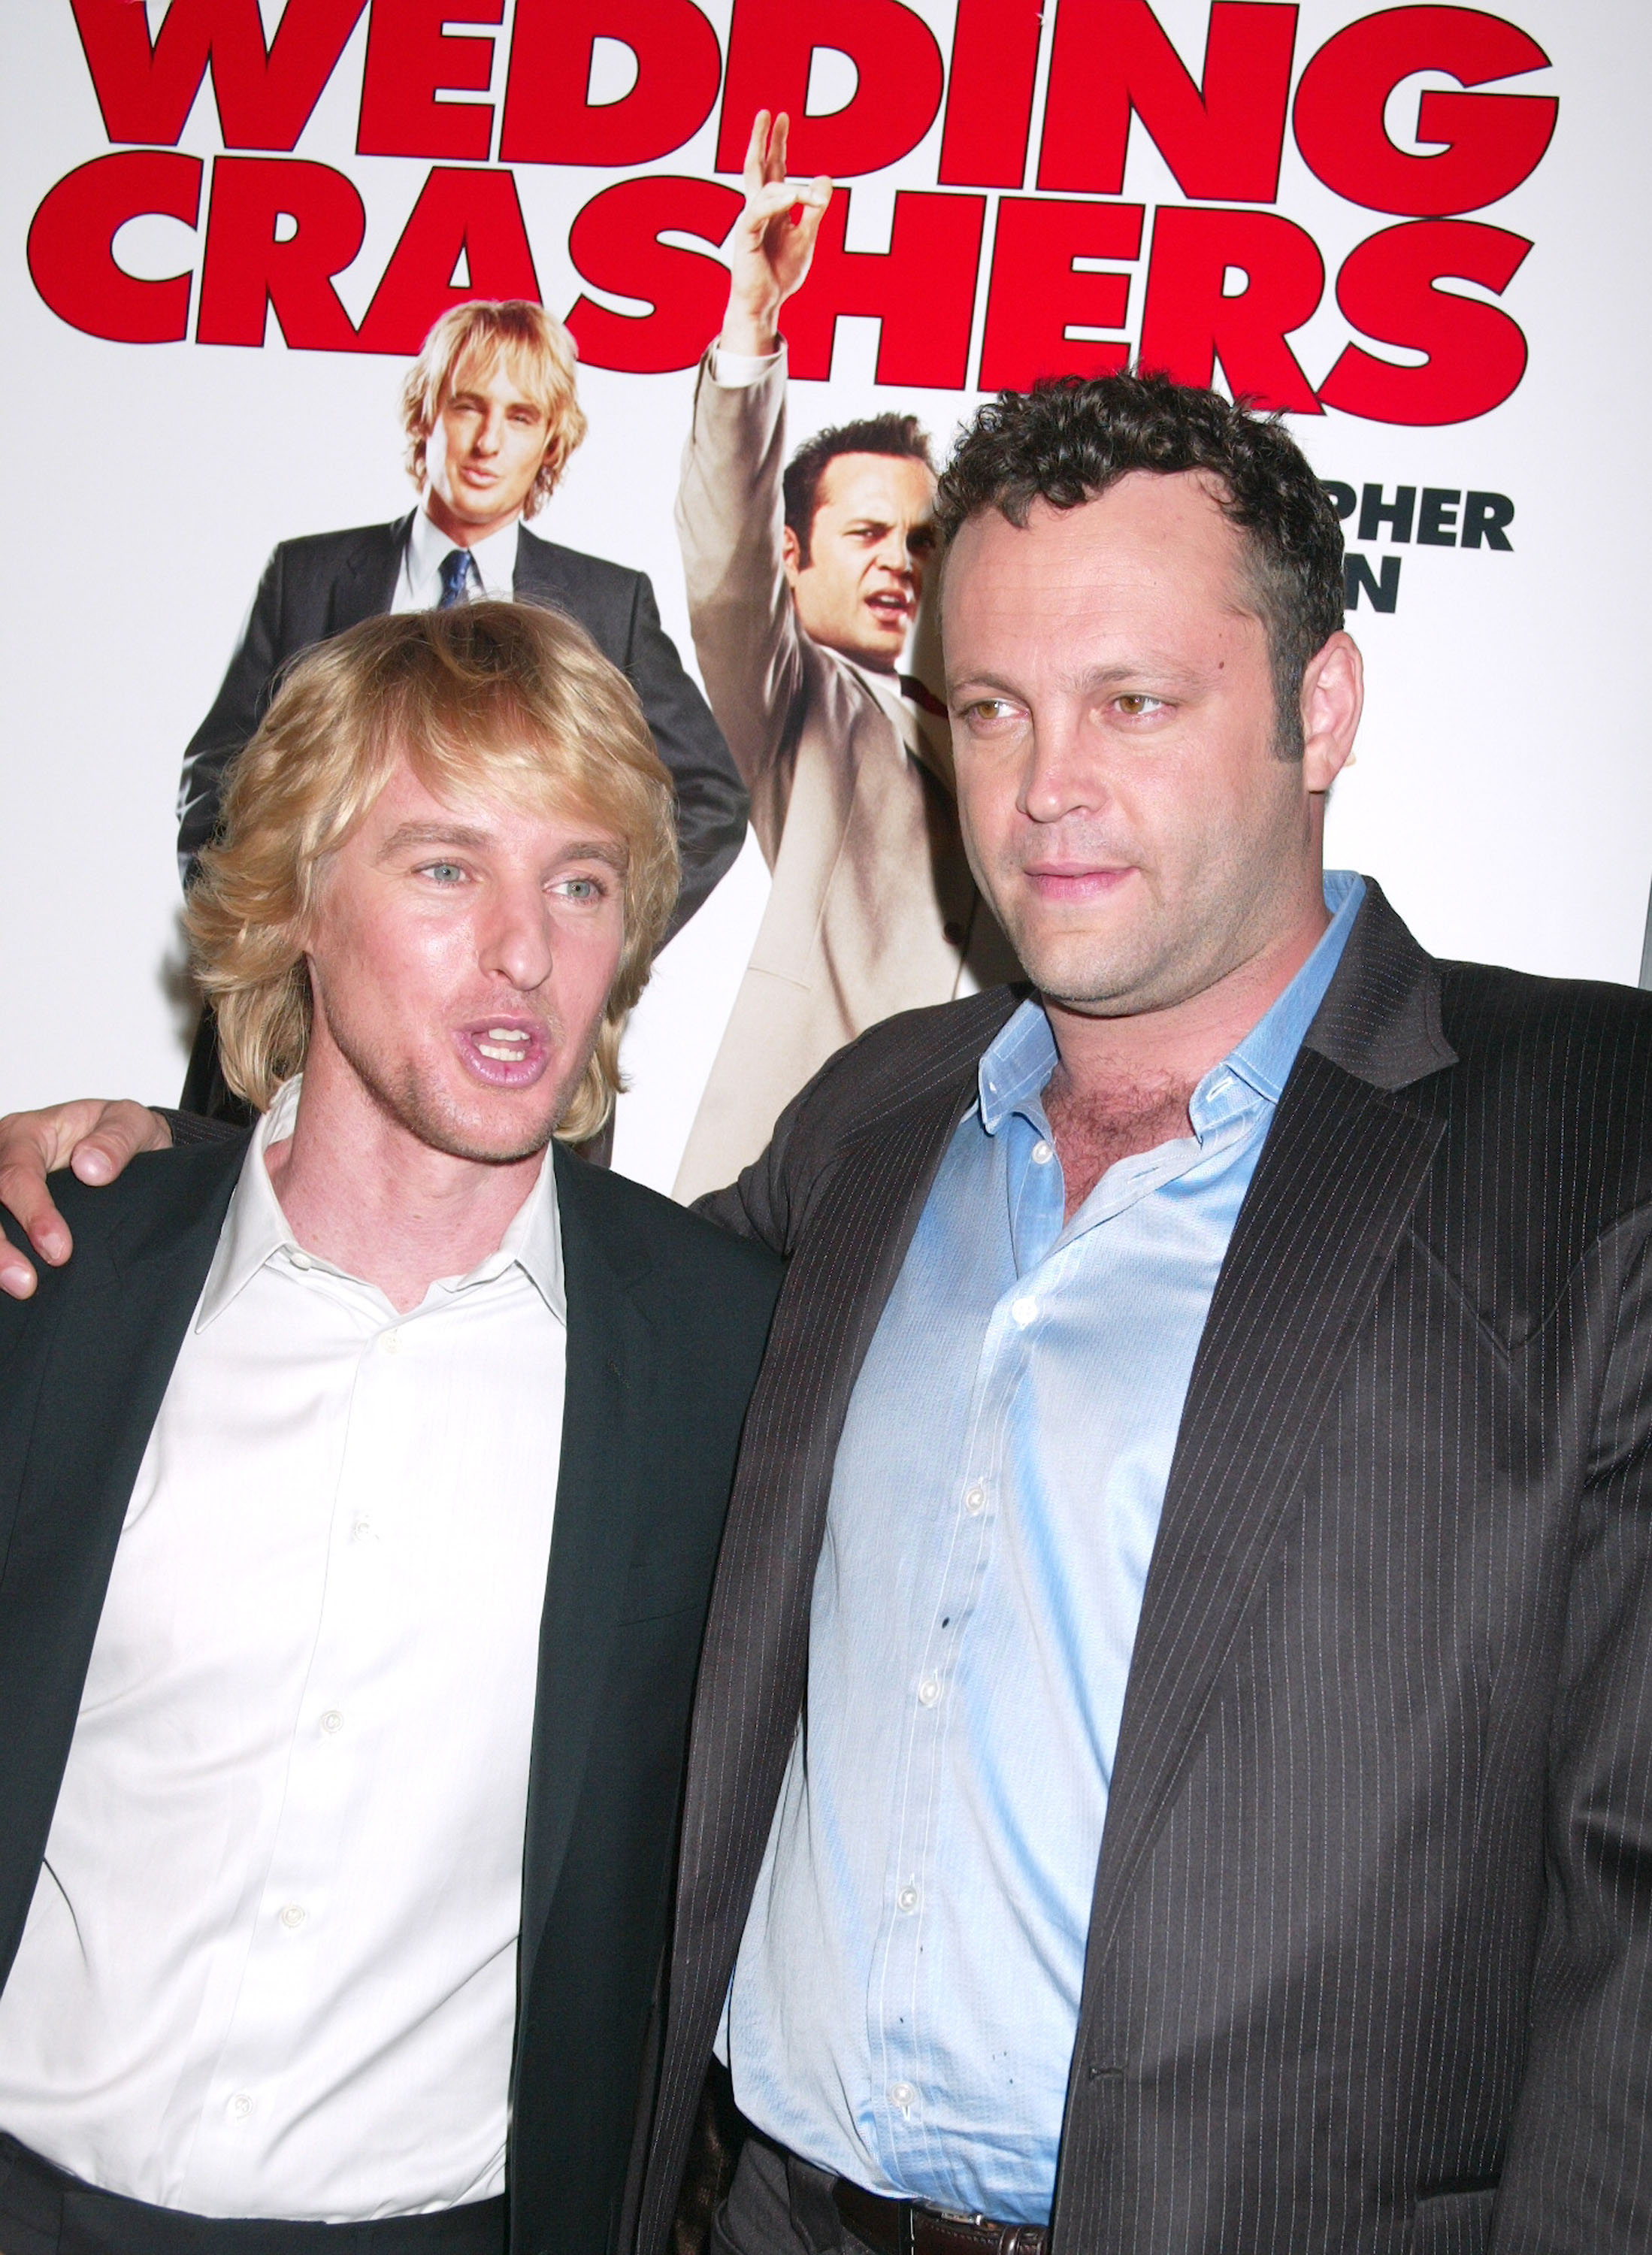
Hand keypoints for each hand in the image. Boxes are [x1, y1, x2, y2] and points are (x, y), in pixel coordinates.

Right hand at [0, 1100, 172, 1299]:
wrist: (127, 1147)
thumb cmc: (121, 1133)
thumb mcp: (132, 1123)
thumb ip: (116, 1140)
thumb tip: (90, 1168)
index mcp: (28, 1133)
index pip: (17, 1171)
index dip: (33, 1212)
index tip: (59, 1249)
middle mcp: (4, 1158)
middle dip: (0, 1245)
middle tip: (25, 1283)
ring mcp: (0, 1187)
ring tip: (20, 1288)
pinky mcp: (6, 1211)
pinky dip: (0, 1256)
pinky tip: (9, 1283)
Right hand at [721, 109, 831, 357]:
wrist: (765, 304)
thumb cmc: (781, 274)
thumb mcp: (807, 237)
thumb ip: (815, 209)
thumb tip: (825, 178)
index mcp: (773, 209)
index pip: (774, 169)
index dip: (777, 143)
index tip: (782, 117)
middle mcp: (758, 210)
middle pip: (758, 167)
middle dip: (762, 140)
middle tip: (768, 113)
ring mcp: (750, 221)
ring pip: (765, 189)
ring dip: (790, 187)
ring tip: (810, 196)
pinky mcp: (746, 236)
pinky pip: (759, 212)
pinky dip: (776, 203)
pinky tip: (791, 198)